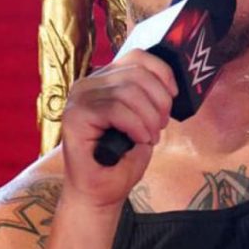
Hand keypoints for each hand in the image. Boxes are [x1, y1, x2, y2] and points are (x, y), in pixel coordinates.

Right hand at [60, 49, 176, 211]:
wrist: (100, 192)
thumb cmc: (121, 159)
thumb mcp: (144, 120)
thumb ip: (148, 95)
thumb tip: (169, 82)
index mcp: (105, 80)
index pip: (137, 56)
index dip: (162, 72)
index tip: (174, 97)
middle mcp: (88, 84)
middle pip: (136, 73)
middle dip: (159, 101)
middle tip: (160, 127)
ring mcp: (78, 98)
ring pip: (128, 91)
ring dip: (149, 117)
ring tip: (150, 137)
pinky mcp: (74, 116)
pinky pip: (116, 109)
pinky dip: (136, 125)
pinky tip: (139, 139)